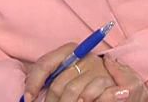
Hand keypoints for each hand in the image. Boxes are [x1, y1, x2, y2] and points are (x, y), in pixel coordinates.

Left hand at [23, 45, 147, 101]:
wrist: (119, 83)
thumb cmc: (86, 79)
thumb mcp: (68, 73)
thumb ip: (50, 77)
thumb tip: (28, 94)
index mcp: (70, 50)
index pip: (44, 64)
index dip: (33, 83)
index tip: (28, 98)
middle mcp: (84, 57)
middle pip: (58, 84)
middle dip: (50, 101)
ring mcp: (97, 69)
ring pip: (72, 93)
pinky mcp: (108, 82)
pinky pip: (88, 96)